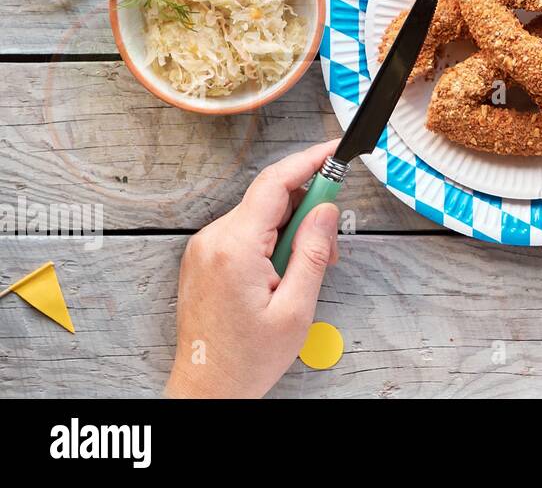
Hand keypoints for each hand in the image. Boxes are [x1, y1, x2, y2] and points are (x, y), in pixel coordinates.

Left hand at [165, 140, 341, 398]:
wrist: (205, 389)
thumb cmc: (246, 359)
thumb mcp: (296, 309)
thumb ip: (312, 252)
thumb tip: (325, 210)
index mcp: (235, 248)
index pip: (275, 183)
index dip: (310, 161)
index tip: (335, 151)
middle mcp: (214, 240)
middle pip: (270, 198)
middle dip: (308, 210)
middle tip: (330, 245)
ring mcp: (205, 248)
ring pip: (260, 216)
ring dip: (291, 230)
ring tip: (304, 273)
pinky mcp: (205, 258)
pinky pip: (246, 232)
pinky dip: (272, 241)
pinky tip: (284, 272)